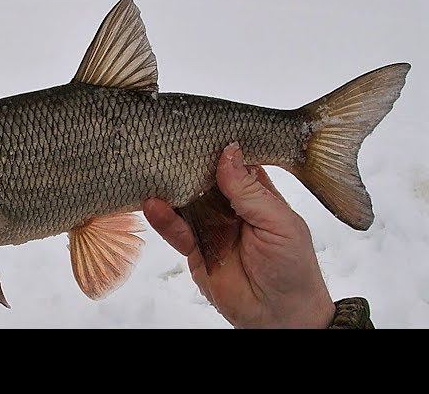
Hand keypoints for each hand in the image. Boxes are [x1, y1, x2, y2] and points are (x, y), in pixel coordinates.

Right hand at [144, 142, 334, 327]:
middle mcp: (231, 206)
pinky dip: (163, 218)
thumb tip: (228, 153)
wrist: (280, 317)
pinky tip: (154, 205)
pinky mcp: (195, 249)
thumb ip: (250, 191)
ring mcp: (211, 226)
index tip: (201, 130)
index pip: (234, 163)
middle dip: (188, 165)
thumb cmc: (292, 267)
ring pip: (186, 202)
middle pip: (204, 179)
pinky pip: (176, 230)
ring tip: (155, 174)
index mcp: (256, 194)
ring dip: (171, 189)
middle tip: (169, 148)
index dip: (219, 147)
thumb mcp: (279, 223)